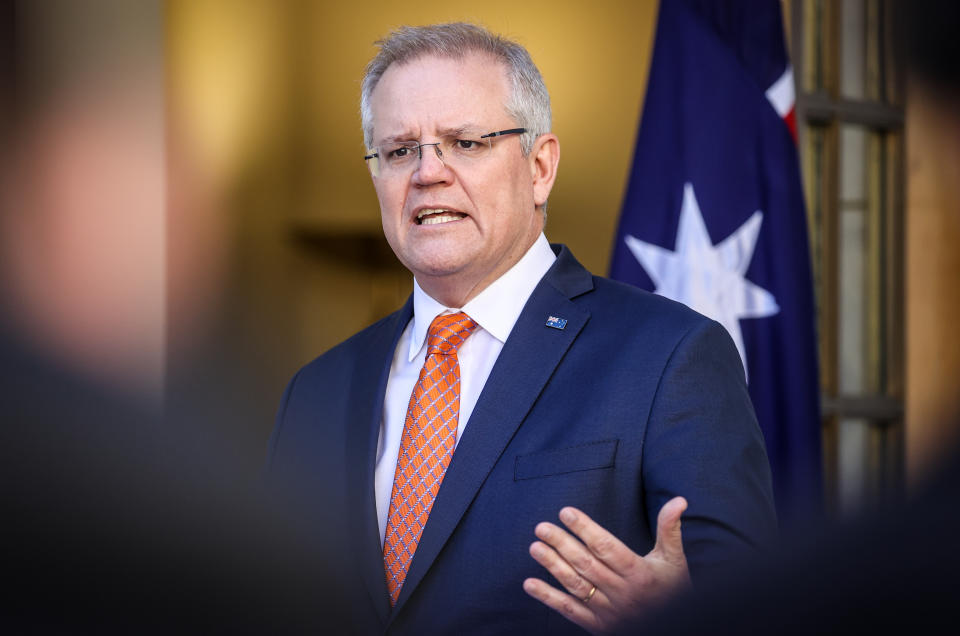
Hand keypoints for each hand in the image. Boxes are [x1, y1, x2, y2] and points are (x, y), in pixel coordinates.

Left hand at [523, 497, 690, 633]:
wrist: (677, 629)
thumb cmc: (674, 590)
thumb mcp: (674, 560)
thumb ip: (670, 530)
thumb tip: (679, 500)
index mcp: (640, 573)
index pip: (607, 547)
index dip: (585, 529)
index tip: (565, 512)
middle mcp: (623, 593)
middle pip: (587, 564)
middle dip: (562, 544)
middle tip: (541, 527)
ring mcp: (609, 611)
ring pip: (576, 586)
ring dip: (553, 566)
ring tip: (535, 547)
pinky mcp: (598, 627)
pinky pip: (570, 611)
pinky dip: (549, 598)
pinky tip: (530, 584)